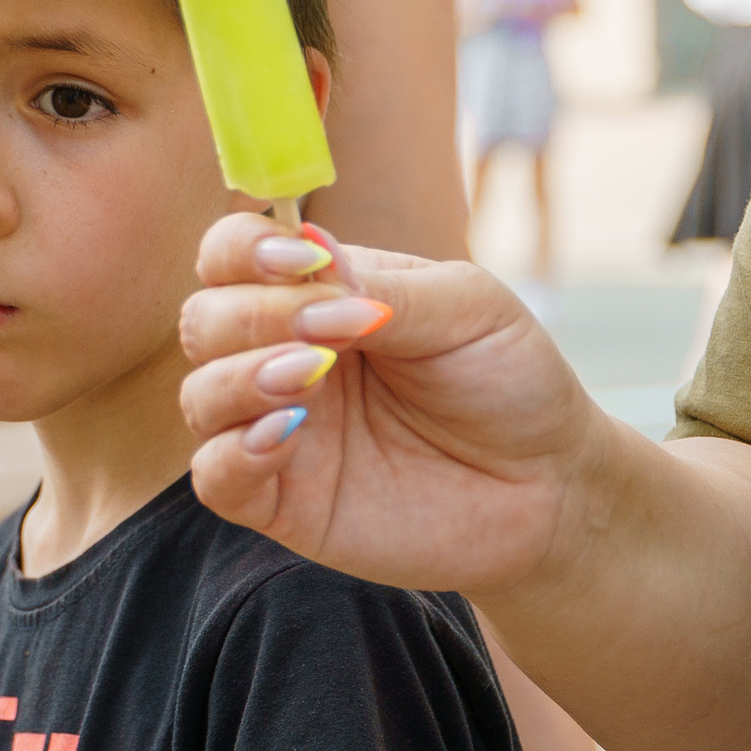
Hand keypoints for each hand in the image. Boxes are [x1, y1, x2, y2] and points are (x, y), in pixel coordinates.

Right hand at [177, 212, 612, 597]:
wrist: (552, 486)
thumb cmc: (510, 381)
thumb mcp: (467, 308)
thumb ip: (385, 285)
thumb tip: (310, 253)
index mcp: (318, 297)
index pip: (234, 254)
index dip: (244, 247)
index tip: (302, 261)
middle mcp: (282, 356)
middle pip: (204, 317)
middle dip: (252, 314)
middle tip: (326, 333)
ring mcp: (278, 430)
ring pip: (198, 395)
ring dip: (239, 377)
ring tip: (312, 377)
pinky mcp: (282, 503)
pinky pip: (214, 477)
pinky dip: (233, 452)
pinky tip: (284, 435)